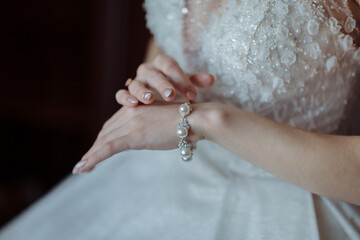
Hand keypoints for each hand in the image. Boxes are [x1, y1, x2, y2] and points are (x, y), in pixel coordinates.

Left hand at [72, 103, 203, 173]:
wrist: (195, 118)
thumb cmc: (186, 120)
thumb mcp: (164, 119)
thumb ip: (152, 125)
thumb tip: (150, 136)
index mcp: (136, 107)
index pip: (113, 124)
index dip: (103, 137)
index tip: (96, 147)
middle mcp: (130, 113)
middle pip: (106, 132)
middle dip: (95, 147)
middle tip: (85, 161)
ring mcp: (131, 123)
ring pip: (104, 141)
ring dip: (90, 156)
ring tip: (81, 167)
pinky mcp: (134, 136)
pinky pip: (108, 149)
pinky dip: (93, 159)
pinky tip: (82, 168)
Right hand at [115, 55, 214, 106]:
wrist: (161, 97)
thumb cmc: (176, 89)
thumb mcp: (186, 84)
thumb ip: (197, 81)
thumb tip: (212, 78)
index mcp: (162, 64)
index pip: (170, 65)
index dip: (181, 78)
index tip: (192, 94)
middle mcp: (147, 71)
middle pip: (153, 74)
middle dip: (162, 84)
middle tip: (171, 95)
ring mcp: (136, 82)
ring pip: (135, 83)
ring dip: (141, 91)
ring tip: (150, 100)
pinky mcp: (127, 94)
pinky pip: (121, 94)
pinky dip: (125, 98)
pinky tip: (133, 105)